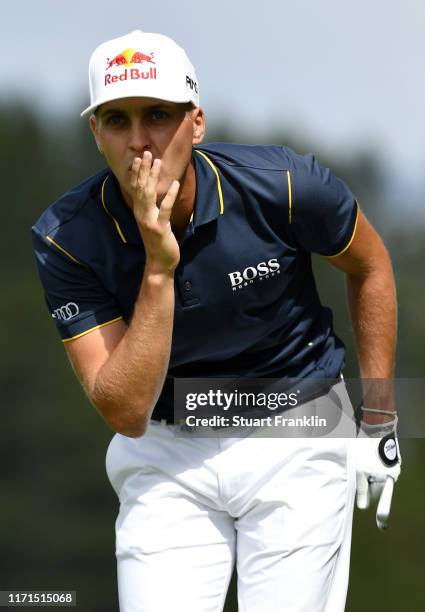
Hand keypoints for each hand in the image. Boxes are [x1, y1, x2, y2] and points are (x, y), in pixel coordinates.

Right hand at [130, 152, 180, 274]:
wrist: (159, 263)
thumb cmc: (158, 243)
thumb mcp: (154, 222)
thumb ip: (153, 209)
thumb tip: (156, 195)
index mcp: (140, 211)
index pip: (135, 188)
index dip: (137, 173)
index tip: (139, 158)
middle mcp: (141, 214)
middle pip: (140, 187)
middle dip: (143, 169)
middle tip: (146, 153)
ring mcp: (149, 220)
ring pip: (149, 194)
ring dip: (153, 177)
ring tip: (157, 162)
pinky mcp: (160, 228)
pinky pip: (165, 209)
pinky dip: (170, 196)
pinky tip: (175, 184)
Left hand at [351, 426, 400, 528]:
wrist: (374, 428)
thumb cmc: (366, 451)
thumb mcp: (360, 472)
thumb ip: (362, 490)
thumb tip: (362, 507)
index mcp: (388, 479)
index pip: (377, 494)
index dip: (366, 494)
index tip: (359, 495)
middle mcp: (393, 472)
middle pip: (377, 483)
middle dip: (366, 480)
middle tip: (357, 471)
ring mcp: (392, 462)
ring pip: (377, 472)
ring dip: (368, 470)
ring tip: (360, 461)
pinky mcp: (389, 453)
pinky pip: (379, 462)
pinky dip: (371, 461)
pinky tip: (365, 455)